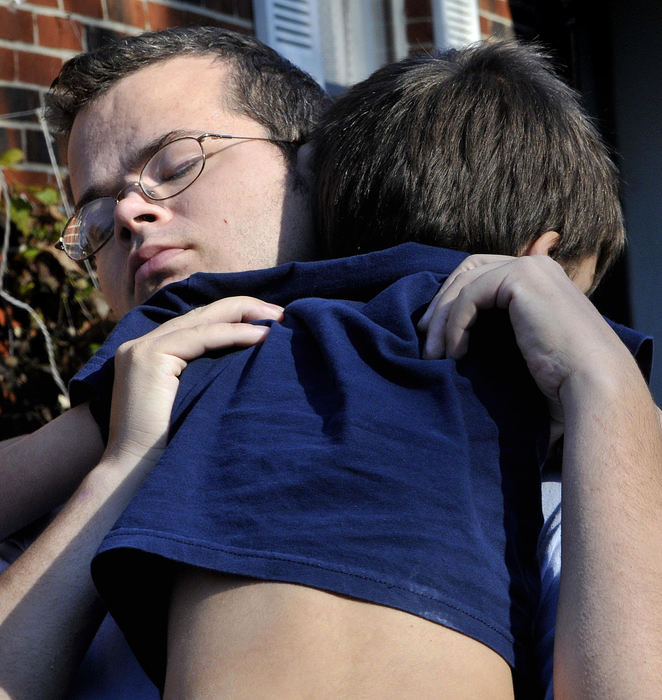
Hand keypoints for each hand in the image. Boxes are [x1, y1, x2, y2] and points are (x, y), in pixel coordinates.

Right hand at [106, 296, 283, 461]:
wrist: (140, 476)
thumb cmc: (175, 448)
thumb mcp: (198, 398)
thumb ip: (211, 373)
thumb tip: (255, 355)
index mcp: (154, 351)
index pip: (202, 321)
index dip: (239, 314)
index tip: (275, 321)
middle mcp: (143, 343)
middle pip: (204, 313)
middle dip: (247, 308)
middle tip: (284, 315)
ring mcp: (141, 348)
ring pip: (204, 319)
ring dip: (246, 316)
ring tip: (280, 321)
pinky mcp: (147, 357)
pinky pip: (201, 337)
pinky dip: (235, 334)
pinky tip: (263, 336)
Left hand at [418, 254, 633, 425]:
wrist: (593, 384)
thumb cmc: (564, 380)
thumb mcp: (526, 348)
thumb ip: (501, 331)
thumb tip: (462, 339)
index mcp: (539, 279)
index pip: (482, 273)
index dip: (452, 298)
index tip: (433, 332)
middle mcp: (536, 266)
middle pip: (468, 271)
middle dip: (440, 304)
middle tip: (424, 338)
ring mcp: (530, 268)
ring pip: (464, 284)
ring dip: (441, 320)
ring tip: (432, 354)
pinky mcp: (522, 278)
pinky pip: (469, 297)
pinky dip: (455, 324)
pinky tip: (455, 353)